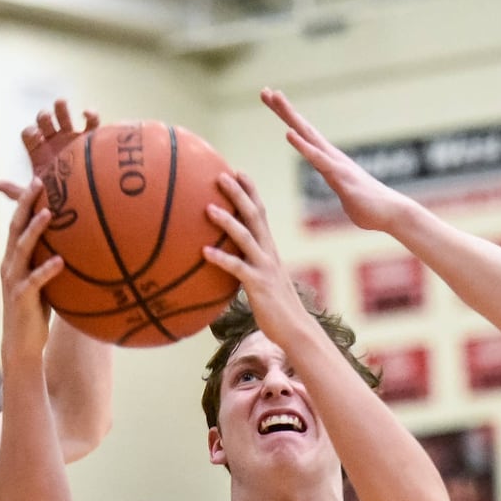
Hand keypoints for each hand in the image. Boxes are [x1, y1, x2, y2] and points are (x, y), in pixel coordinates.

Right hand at [0, 177, 59, 360]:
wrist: (22, 344)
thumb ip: (51, 260)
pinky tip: (61, 261)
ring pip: (22, 249)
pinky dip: (47, 270)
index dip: (25, 201)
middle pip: (15, 227)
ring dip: (35, 230)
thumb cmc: (36, 311)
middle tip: (38, 182)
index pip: (17, 223)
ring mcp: (14, 280)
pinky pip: (35, 281)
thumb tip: (77, 244)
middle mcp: (10, 264)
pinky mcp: (22, 298)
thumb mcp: (43, 280)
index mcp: (14, 258)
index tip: (38, 179)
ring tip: (48, 213)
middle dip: (25, 203)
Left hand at [203, 171, 309, 342]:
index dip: (250, 191)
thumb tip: (224, 260)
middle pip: (255, 215)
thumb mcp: (261, 280)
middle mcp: (269, 252)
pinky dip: (221, 258)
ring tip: (208, 208)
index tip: (237, 171)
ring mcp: (265, 268)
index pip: (261, 212)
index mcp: (269, 248)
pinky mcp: (259, 285)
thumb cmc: (275, 307)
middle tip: (221, 175)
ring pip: (246, 237)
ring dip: (227, 221)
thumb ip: (247, 265)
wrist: (296, 329)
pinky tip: (204, 252)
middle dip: (239, 193)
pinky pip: (238, 268)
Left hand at [261, 87, 409, 232]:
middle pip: (303, 128)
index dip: (288, 119)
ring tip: (275, 97)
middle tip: (265, 90)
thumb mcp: (345, 197)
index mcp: (329, 161)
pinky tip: (288, 134)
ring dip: (290, 117)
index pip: (305, 136)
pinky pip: (318, 159)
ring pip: (309, 136)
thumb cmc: (370, 208)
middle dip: (284, 110)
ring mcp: (336, 164)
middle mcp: (332, 156)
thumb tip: (338, 187)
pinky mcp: (340, 176)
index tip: (272, 102)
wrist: (393, 214)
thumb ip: (338, 187)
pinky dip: (303, 146)